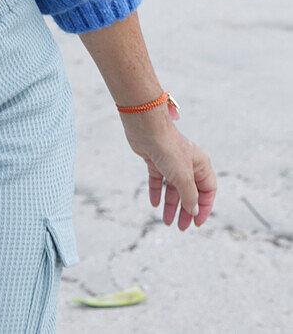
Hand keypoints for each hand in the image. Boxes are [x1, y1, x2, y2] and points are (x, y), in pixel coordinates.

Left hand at [119, 108, 216, 230]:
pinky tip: (154, 203)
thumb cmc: (168, 148)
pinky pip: (158, 180)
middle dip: (185, 210)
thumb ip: (189, 196)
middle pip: (190, 192)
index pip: (208, 191)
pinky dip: (157, 192)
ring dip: (171, 205)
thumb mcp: (182, 177)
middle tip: (180, 227)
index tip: (197, 224)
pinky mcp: (156, 160)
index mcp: (201, 165)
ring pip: (173, 188)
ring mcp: (171, 162)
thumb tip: (193, 211)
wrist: (146, 128)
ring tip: (166, 221)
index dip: (204, 208)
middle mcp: (188, 164)